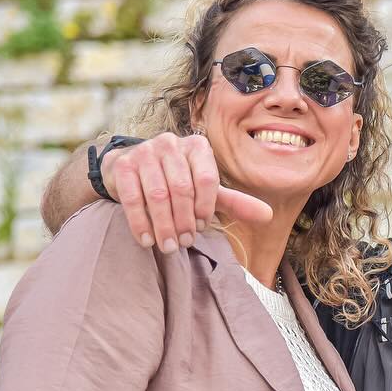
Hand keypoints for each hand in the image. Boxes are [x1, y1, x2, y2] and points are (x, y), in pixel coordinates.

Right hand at [103, 132, 272, 252]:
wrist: (131, 168)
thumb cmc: (176, 180)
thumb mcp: (206, 190)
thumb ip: (233, 202)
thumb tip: (268, 215)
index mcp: (197, 146)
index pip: (206, 180)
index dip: (205, 208)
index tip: (202, 228)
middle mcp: (170, 143)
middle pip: (182, 189)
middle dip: (185, 221)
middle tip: (185, 243)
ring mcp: (145, 152)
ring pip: (158, 195)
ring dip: (164, 226)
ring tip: (168, 247)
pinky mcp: (123, 165)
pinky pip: (133, 198)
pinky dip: (140, 223)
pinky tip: (146, 240)